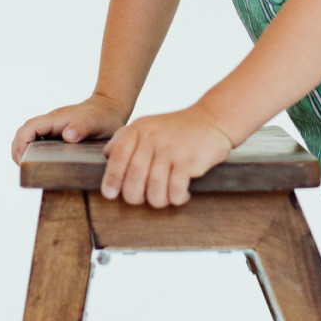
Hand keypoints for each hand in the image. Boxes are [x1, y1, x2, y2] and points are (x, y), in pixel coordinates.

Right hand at [11, 94, 126, 164]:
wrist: (110, 108)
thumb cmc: (103, 116)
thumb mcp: (95, 122)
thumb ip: (82, 127)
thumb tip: (66, 135)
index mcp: (55, 119)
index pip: (29, 128)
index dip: (21, 144)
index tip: (23, 160)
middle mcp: (50, 123)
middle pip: (24, 133)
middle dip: (18, 149)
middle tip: (24, 168)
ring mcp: (53, 128)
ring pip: (30, 137)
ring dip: (25, 151)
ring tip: (30, 169)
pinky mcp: (57, 135)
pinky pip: (40, 142)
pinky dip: (35, 152)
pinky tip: (43, 166)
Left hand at [100, 106, 233, 206]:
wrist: (214, 119)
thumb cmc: (179, 128)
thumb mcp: (149, 125)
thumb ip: (125, 138)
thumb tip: (106, 155)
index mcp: (139, 129)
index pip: (117, 157)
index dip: (111, 178)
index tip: (109, 194)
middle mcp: (152, 138)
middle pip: (133, 178)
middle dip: (134, 196)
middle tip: (142, 199)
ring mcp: (170, 149)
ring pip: (154, 190)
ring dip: (159, 200)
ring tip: (165, 197)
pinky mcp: (188, 160)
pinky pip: (175, 191)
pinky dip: (177, 199)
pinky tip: (182, 195)